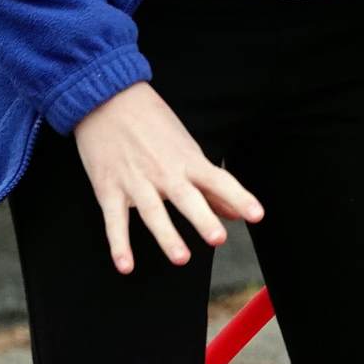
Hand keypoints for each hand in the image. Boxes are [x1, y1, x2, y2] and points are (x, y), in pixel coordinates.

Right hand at [73, 81, 264, 274]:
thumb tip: (235, 212)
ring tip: (181, 258)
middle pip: (186, 198)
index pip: (218, 180)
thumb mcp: (185, 146)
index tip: (257, 215)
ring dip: (167, 235)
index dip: (239, 197)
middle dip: (203, 218)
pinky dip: (119, 244)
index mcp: (187, 159)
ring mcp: (135, 181)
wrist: (107, 98)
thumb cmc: (151, 122)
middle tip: (217, 238)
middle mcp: (164, 171)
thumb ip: (209, 183)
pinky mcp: (108, 189)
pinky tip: (125, 265)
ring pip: (152, 212)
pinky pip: (114, 221)